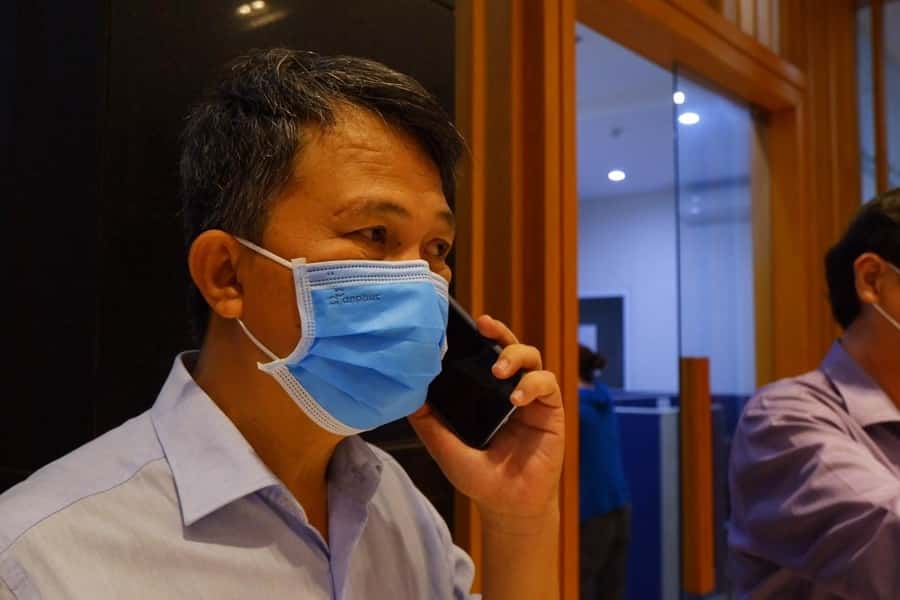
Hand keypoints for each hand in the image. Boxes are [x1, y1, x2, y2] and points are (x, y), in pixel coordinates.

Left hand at [408, 315, 564, 521]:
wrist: (507, 505)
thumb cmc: (477, 477)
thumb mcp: (445, 447)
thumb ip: (428, 421)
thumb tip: (404, 392)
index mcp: (483, 392)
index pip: (481, 354)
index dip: (475, 336)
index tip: (463, 323)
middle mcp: (507, 389)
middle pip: (508, 345)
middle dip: (498, 332)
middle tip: (485, 327)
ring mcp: (531, 398)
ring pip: (531, 357)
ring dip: (515, 356)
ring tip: (498, 370)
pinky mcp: (551, 410)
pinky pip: (547, 384)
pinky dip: (533, 384)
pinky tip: (517, 398)